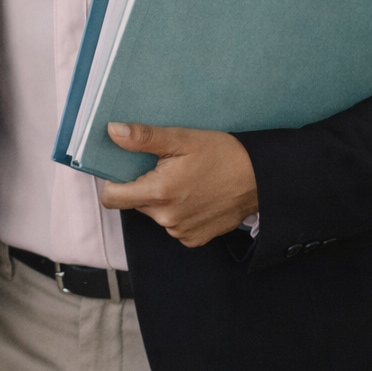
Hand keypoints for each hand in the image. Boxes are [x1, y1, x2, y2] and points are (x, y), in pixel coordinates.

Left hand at [98, 122, 258, 247]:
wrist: (260, 179)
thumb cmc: (222, 155)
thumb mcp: (181, 138)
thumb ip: (143, 137)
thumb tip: (112, 131)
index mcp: (159, 193)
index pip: (111, 198)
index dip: (112, 183)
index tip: (122, 171)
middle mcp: (167, 218)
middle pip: (135, 203)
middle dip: (143, 185)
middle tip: (165, 168)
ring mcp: (181, 231)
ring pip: (155, 213)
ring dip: (162, 199)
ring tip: (185, 181)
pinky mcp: (194, 239)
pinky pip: (173, 225)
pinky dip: (178, 212)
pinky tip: (195, 196)